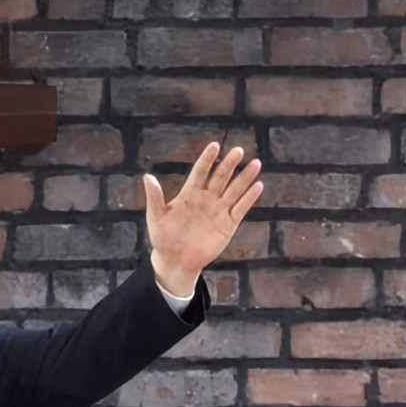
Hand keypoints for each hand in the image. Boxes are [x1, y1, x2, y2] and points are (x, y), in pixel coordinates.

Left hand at [144, 142, 262, 296]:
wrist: (175, 261)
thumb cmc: (163, 238)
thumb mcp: (156, 217)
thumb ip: (154, 197)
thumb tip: (147, 177)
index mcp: (189, 194)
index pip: (200, 172)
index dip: (207, 159)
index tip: (215, 146)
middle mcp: (206, 199)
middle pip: (220, 177)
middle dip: (229, 164)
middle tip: (238, 151)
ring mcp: (218, 210)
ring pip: (234, 190)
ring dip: (244, 177)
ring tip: (255, 163)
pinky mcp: (228, 224)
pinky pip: (240, 208)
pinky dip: (249, 198)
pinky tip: (257, 186)